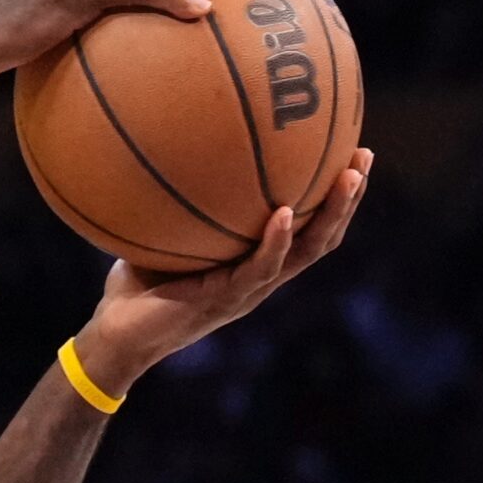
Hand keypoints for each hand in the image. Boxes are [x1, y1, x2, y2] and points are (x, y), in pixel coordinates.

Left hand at [73, 148, 372, 396]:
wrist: (118, 336)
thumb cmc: (137, 286)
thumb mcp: (162, 234)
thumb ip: (178, 203)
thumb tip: (175, 146)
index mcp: (255, 263)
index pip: (307, 227)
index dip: (331, 196)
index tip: (348, 154)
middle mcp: (262, 276)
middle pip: (322, 235)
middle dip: (348, 197)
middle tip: (364, 157)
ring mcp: (250, 290)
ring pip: (307, 251)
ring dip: (331, 214)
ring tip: (349, 178)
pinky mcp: (228, 299)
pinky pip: (260, 268)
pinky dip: (276, 241)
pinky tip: (284, 214)